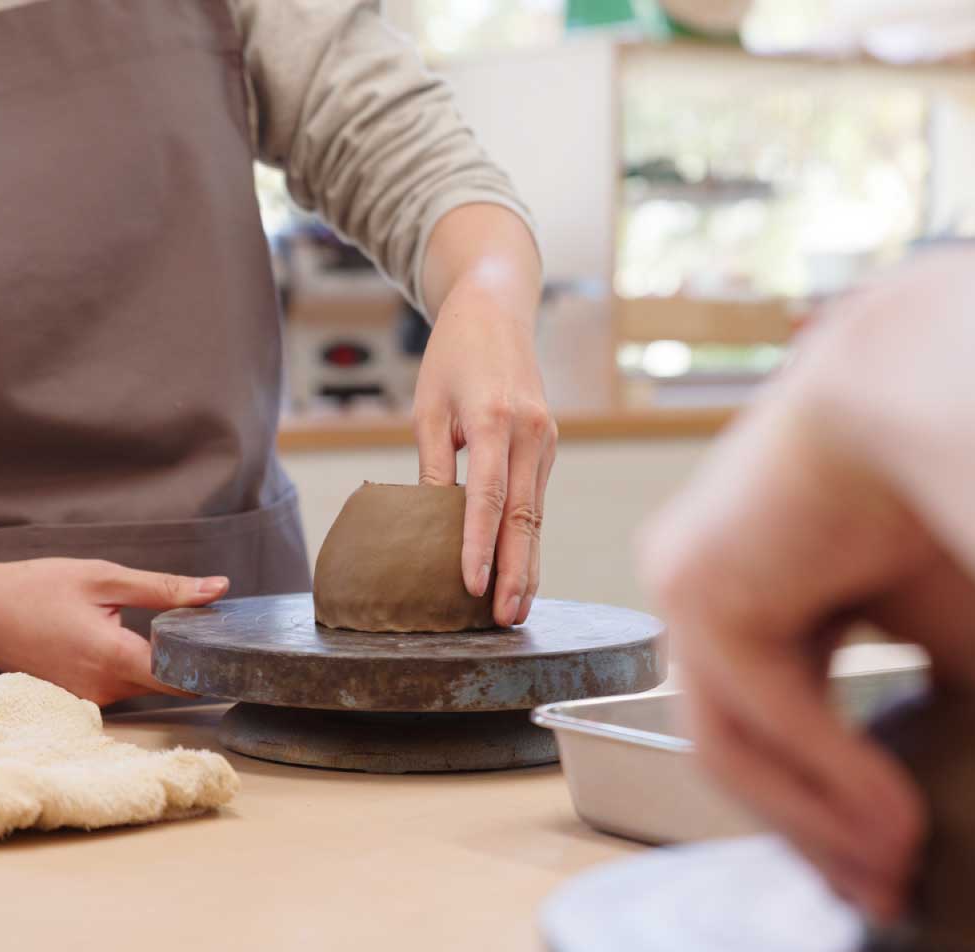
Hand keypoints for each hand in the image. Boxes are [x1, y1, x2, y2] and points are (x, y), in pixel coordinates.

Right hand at [0, 558, 227, 706]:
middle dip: (191, 656)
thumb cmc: (35, 588)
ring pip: (148, 685)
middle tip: (208, 621)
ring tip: (172, 624)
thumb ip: (166, 589)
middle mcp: (104, 690)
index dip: (214, 664)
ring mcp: (91, 699)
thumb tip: (218, 589)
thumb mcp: (104, 578)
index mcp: (113, 658)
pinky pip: (124, 687)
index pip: (184, 678)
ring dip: (163, 661)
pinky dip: (137, 666)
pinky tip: (136, 638)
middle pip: (170, 683)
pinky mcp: (81, 699)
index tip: (237, 647)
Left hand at [414, 205, 554, 627]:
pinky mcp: (548, 445)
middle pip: (523, 517)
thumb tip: (426, 524)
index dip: (478, 545)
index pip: (487, 496)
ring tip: (515, 610)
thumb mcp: (430, 407)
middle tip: (504, 619)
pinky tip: (521, 571)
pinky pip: (538, 500)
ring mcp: (546, 440)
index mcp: (496, 420)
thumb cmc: (453, 355)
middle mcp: (531, 433)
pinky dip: (529, 538)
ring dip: (527, 564)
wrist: (497, 308)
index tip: (470, 586)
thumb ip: (433, 465)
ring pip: (536, 515)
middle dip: (515, 572)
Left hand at [637, 289, 974, 920]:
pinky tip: (896, 824)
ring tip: (897, 871)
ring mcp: (686, 588)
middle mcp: (700, 592)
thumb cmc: (949, 487)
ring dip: (819, 820)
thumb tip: (933, 769)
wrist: (942, 389)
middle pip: (737, 747)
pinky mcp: (698, 587)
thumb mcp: (939, 626)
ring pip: (732, 743)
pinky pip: (760, 707)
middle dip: (812, 832)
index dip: (823, 808)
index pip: (763, 726)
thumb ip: (919, 696)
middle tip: (881, 896)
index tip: (886, 869)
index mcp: (747, 592)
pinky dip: (830, 772)